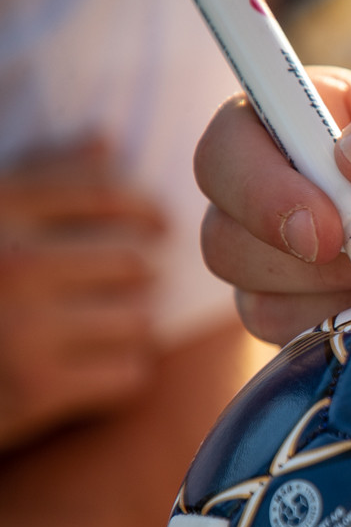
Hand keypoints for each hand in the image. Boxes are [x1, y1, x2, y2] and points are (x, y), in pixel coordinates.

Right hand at [0, 141, 162, 450]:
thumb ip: (38, 175)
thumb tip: (108, 140)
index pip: (101, 195)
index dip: (145, 209)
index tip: (159, 223)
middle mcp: (9, 263)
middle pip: (131, 262)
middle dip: (136, 279)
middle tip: (124, 289)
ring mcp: (23, 327)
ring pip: (138, 318)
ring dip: (132, 327)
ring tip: (103, 331)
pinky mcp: (37, 386)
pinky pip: (129, 371)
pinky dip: (122, 373)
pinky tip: (93, 371)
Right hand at [196, 64, 350, 371]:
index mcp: (315, 122)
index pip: (232, 145)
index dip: (259, 189)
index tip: (329, 228)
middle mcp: (292, 193)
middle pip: (228, 236)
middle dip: (320, 261)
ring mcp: (300, 270)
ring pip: (257, 302)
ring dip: (348, 300)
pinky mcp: (321, 328)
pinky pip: (301, 350)